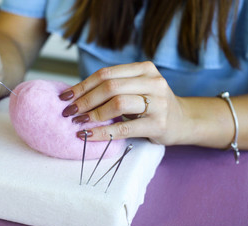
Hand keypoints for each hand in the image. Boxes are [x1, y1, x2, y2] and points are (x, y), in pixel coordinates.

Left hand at [58, 61, 186, 144]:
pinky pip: (124, 128)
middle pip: (110, 87)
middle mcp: (153, 81)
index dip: (82, 85)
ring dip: (93, 114)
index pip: (106, 74)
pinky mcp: (158, 124)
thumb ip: (113, 87)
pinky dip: (102, 132)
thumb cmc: (151, 104)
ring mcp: (158, 102)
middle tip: (68, 112)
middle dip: (84, 100)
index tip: (65, 97)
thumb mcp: (136, 88)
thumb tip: (75, 95)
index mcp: (144, 69)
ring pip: (117, 103)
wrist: (183, 120)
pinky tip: (87, 135)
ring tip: (78, 122)